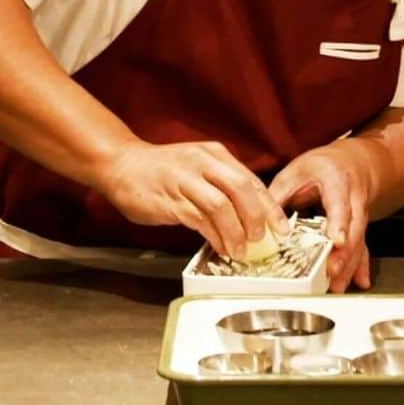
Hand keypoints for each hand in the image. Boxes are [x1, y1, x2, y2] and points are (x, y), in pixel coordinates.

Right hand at [100, 139, 289, 258]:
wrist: (122, 164)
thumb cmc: (162, 170)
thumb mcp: (198, 167)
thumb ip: (222, 185)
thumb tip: (250, 214)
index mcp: (215, 154)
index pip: (251, 180)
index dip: (269, 206)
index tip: (281, 227)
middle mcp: (203, 162)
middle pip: (241, 188)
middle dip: (257, 217)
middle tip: (262, 239)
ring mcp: (186, 180)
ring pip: (221, 205)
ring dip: (235, 232)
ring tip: (241, 250)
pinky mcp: (170, 199)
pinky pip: (199, 220)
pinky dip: (214, 236)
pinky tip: (221, 247)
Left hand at [268, 140, 376, 292]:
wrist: (353, 162)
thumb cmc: (324, 165)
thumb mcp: (297, 170)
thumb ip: (279, 194)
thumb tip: (259, 219)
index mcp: (337, 182)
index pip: (339, 204)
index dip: (339, 223)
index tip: (337, 239)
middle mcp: (353, 200)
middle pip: (353, 229)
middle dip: (344, 253)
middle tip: (332, 272)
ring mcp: (359, 216)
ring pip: (358, 242)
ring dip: (349, 265)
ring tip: (337, 286)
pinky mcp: (359, 229)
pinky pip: (362, 248)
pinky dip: (360, 266)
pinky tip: (360, 281)